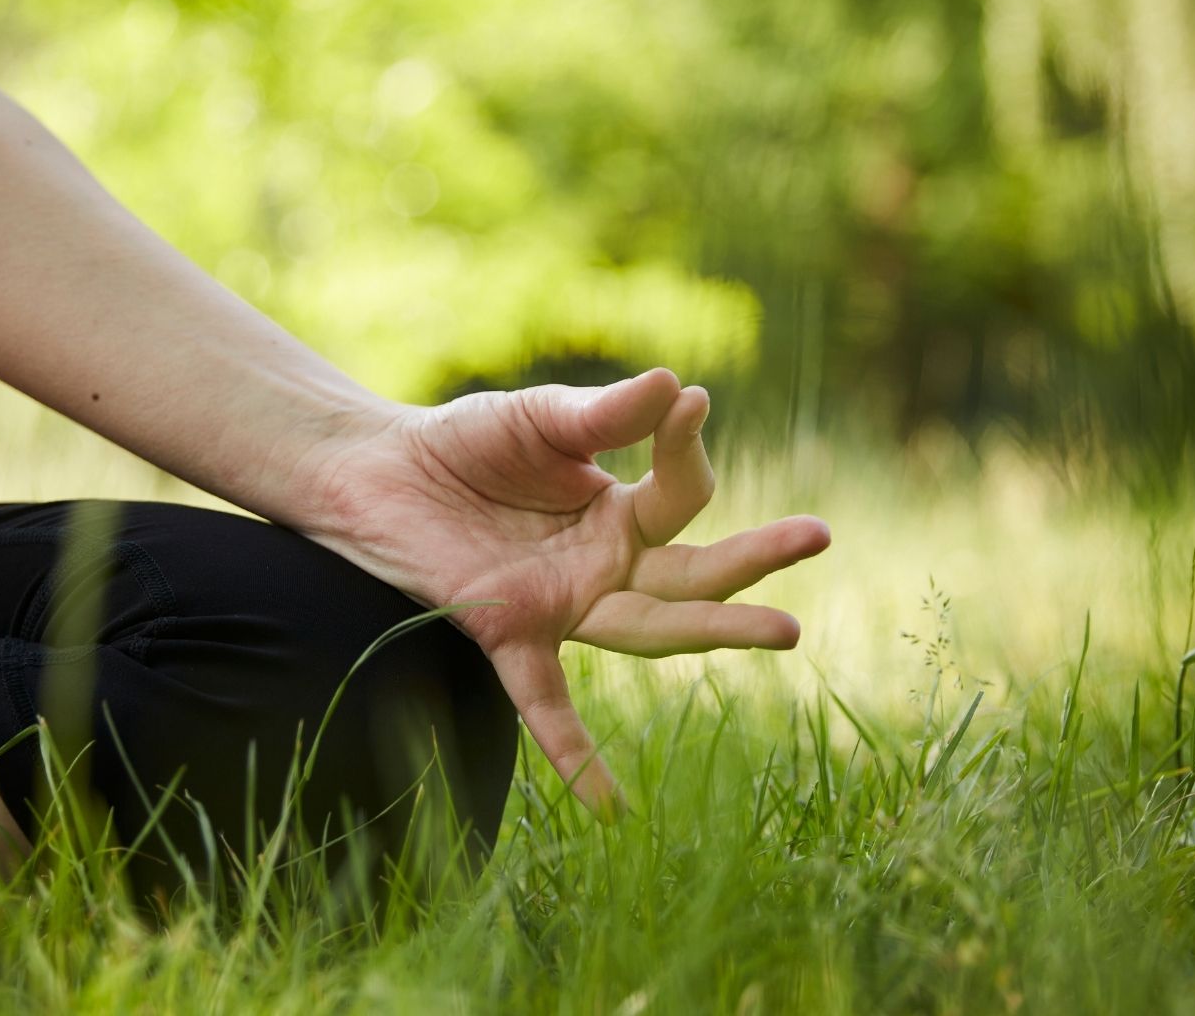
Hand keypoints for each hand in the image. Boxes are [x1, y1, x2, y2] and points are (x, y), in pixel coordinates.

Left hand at [301, 368, 830, 815]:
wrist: (376, 470)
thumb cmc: (463, 443)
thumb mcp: (539, 417)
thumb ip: (602, 413)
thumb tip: (676, 384)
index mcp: (619, 512)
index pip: (680, 493)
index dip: (686, 448)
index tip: (688, 403)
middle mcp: (605, 567)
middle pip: (693, 573)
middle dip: (756, 556)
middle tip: (818, 535)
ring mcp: (564, 605)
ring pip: (651, 628)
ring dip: (715, 630)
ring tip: (784, 629)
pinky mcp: (510, 632)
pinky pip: (546, 704)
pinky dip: (575, 757)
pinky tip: (611, 810)